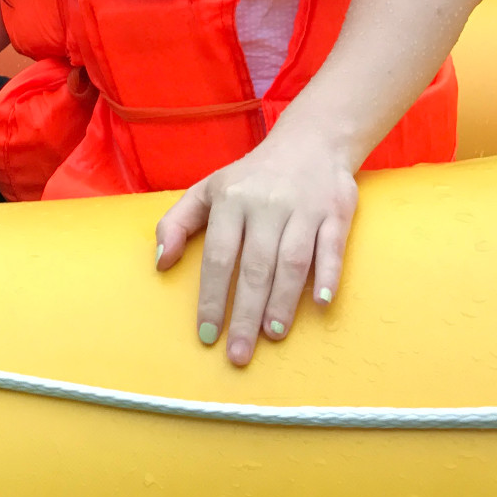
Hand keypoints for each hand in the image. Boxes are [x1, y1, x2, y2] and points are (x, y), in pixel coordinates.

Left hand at [154, 124, 360, 365]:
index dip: (212, 297)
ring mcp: (303, 209)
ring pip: (292, 261)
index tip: (207, 335)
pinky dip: (328, 276)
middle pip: (255, 267)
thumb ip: (177, 223)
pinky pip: (332, 249)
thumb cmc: (251, 177)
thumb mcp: (207, 190)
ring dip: (283, 301)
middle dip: (245, 314)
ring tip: (272, 335)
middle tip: (238, 353)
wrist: (311, 142)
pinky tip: (321, 304)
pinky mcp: (336, 213)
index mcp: (230, 201)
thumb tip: (161, 263)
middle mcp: (266, 205)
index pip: (219, 256)